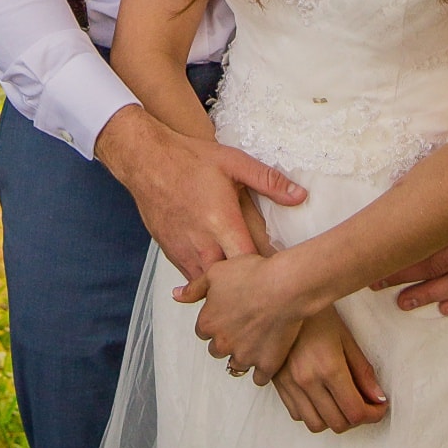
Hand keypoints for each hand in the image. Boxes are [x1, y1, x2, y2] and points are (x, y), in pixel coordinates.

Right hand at [97, 107, 305, 285]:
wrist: (146, 161)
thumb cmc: (190, 160)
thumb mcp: (235, 163)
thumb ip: (269, 181)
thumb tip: (301, 196)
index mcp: (222, 224)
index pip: (251, 264)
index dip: (268, 272)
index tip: (282, 271)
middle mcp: (202, 244)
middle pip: (230, 284)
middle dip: (248, 286)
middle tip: (267, 285)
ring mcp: (183, 252)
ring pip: (208, 286)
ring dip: (225, 287)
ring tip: (245, 285)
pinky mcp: (170, 253)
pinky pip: (192, 277)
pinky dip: (206, 280)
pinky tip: (220, 273)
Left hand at [176, 249, 316, 383]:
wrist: (285, 287)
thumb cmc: (254, 276)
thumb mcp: (217, 273)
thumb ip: (194, 288)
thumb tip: (176, 295)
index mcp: (208, 323)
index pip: (203, 331)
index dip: (215, 323)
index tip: (227, 316)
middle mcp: (223, 343)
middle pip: (217, 350)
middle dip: (226, 341)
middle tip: (241, 327)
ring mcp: (244, 356)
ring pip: (236, 365)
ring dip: (242, 356)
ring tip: (255, 343)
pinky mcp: (266, 364)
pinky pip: (259, 378)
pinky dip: (262, 371)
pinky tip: (266, 361)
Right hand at [272, 304, 387, 432]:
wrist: (282, 303)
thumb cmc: (317, 315)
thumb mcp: (346, 338)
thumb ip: (363, 371)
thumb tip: (378, 397)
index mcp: (328, 368)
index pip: (355, 412)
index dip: (373, 415)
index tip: (380, 407)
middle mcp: (307, 381)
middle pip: (338, 423)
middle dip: (357, 419)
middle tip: (367, 406)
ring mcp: (290, 385)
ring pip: (315, 425)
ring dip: (334, 420)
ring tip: (344, 404)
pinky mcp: (278, 385)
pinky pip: (297, 415)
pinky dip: (313, 414)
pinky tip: (323, 399)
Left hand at [371, 194, 447, 314]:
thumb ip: (428, 187)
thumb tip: (394, 203)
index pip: (423, 243)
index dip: (396, 257)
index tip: (373, 266)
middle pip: (437, 266)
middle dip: (404, 277)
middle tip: (379, 285)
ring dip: (431, 294)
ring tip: (405, 301)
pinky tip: (446, 307)